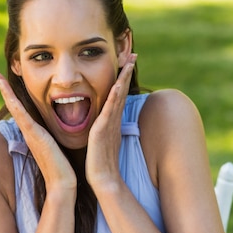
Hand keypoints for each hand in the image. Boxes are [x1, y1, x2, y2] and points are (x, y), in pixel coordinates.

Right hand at [0, 73, 75, 192]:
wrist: (62, 183)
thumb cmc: (63, 168)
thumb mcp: (57, 148)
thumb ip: (54, 139)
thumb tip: (61, 132)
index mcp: (35, 133)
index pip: (21, 110)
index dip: (13, 96)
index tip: (6, 82)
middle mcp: (29, 132)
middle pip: (13, 105)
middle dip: (4, 89)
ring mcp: (29, 133)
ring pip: (14, 107)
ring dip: (5, 91)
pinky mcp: (34, 136)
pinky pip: (21, 116)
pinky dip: (13, 103)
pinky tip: (7, 93)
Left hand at [85, 54, 136, 191]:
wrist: (103, 179)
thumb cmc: (100, 163)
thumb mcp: (101, 141)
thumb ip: (102, 130)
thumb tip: (100, 124)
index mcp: (111, 120)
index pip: (118, 94)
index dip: (123, 78)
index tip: (126, 62)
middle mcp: (113, 119)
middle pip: (121, 90)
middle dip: (127, 72)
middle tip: (133, 53)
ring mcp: (110, 124)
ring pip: (118, 96)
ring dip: (124, 78)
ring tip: (128, 62)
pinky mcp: (103, 130)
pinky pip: (110, 109)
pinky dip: (115, 96)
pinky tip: (118, 84)